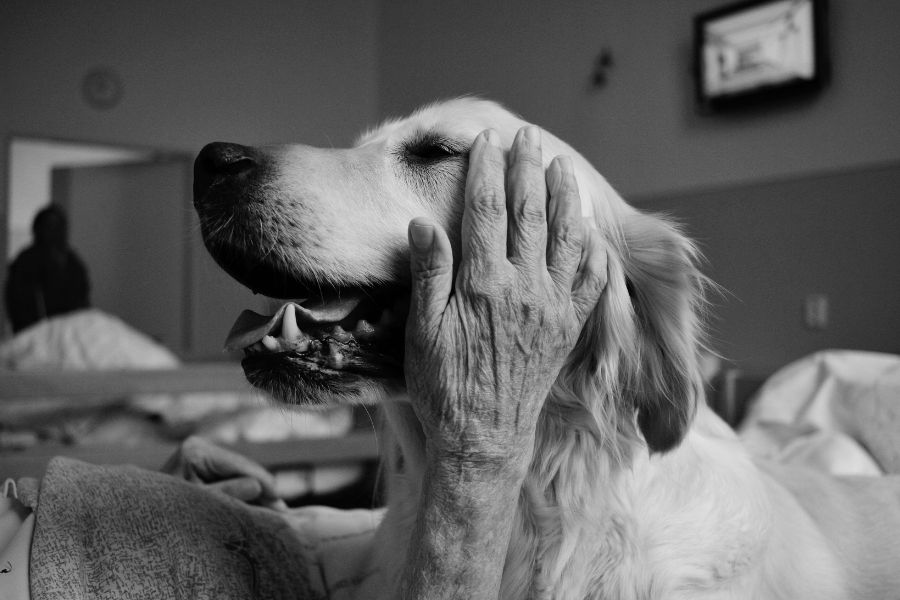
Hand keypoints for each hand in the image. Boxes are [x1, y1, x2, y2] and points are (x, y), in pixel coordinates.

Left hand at [162, 436, 286, 510]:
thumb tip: (257, 486)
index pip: (239, 464)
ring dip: (255, 493)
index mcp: (195, 450)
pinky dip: (244, 493)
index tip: (279, 500)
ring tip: (274, 512)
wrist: (136, 519)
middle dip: (262, 489)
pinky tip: (258, 506)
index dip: (263, 482)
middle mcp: (199, 447)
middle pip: (242, 467)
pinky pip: (230, 479)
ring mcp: (200, 455)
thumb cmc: (162, 513)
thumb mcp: (197, 505)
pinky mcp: (201, 467)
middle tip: (282, 511)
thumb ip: (226, 494)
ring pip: (239, 474)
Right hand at [405, 125, 607, 475]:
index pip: (487, 212)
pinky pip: (588, 281)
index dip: (487, 171)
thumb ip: (428, 274)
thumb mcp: (421, 332)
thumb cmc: (444, 387)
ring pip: (565, 239)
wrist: (483, 439)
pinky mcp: (568, 328)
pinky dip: (591, 250)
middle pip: (529, 214)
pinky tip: (590, 230)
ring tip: (562, 166)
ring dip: (564, 198)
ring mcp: (553, 308)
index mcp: (484, 285)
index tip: (487, 141)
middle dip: (527, 169)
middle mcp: (525, 290)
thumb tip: (422, 223)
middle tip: (527, 137)